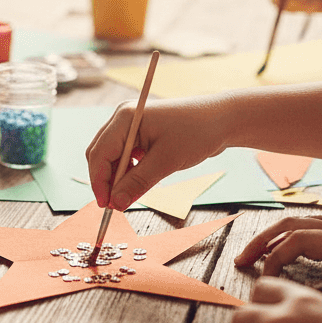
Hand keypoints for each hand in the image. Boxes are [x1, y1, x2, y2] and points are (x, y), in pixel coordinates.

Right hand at [86, 96, 227, 208]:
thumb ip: (138, 183)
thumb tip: (116, 203)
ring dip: (115, 177)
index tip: (105, 204)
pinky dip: (126, 171)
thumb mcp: (166, 162)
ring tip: (127, 196)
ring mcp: (131, 125)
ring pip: (110, 156)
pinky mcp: (139, 133)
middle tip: (114, 204)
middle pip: (100, 154)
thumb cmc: (197, 132)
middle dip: (105, 180)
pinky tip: (136, 182)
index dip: (99, 181)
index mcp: (126, 118)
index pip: (100, 153)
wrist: (222, 120)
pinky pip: (123, 155)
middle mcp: (123, 118)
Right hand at [234, 214, 321, 299]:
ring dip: (271, 235)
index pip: (295, 244)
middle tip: (239, 260)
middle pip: (287, 227)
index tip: (263, 281)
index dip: (273, 260)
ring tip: (255, 253)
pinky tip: (289, 243)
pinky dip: (290, 231)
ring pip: (296, 222)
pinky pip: (309, 224)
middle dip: (259, 242)